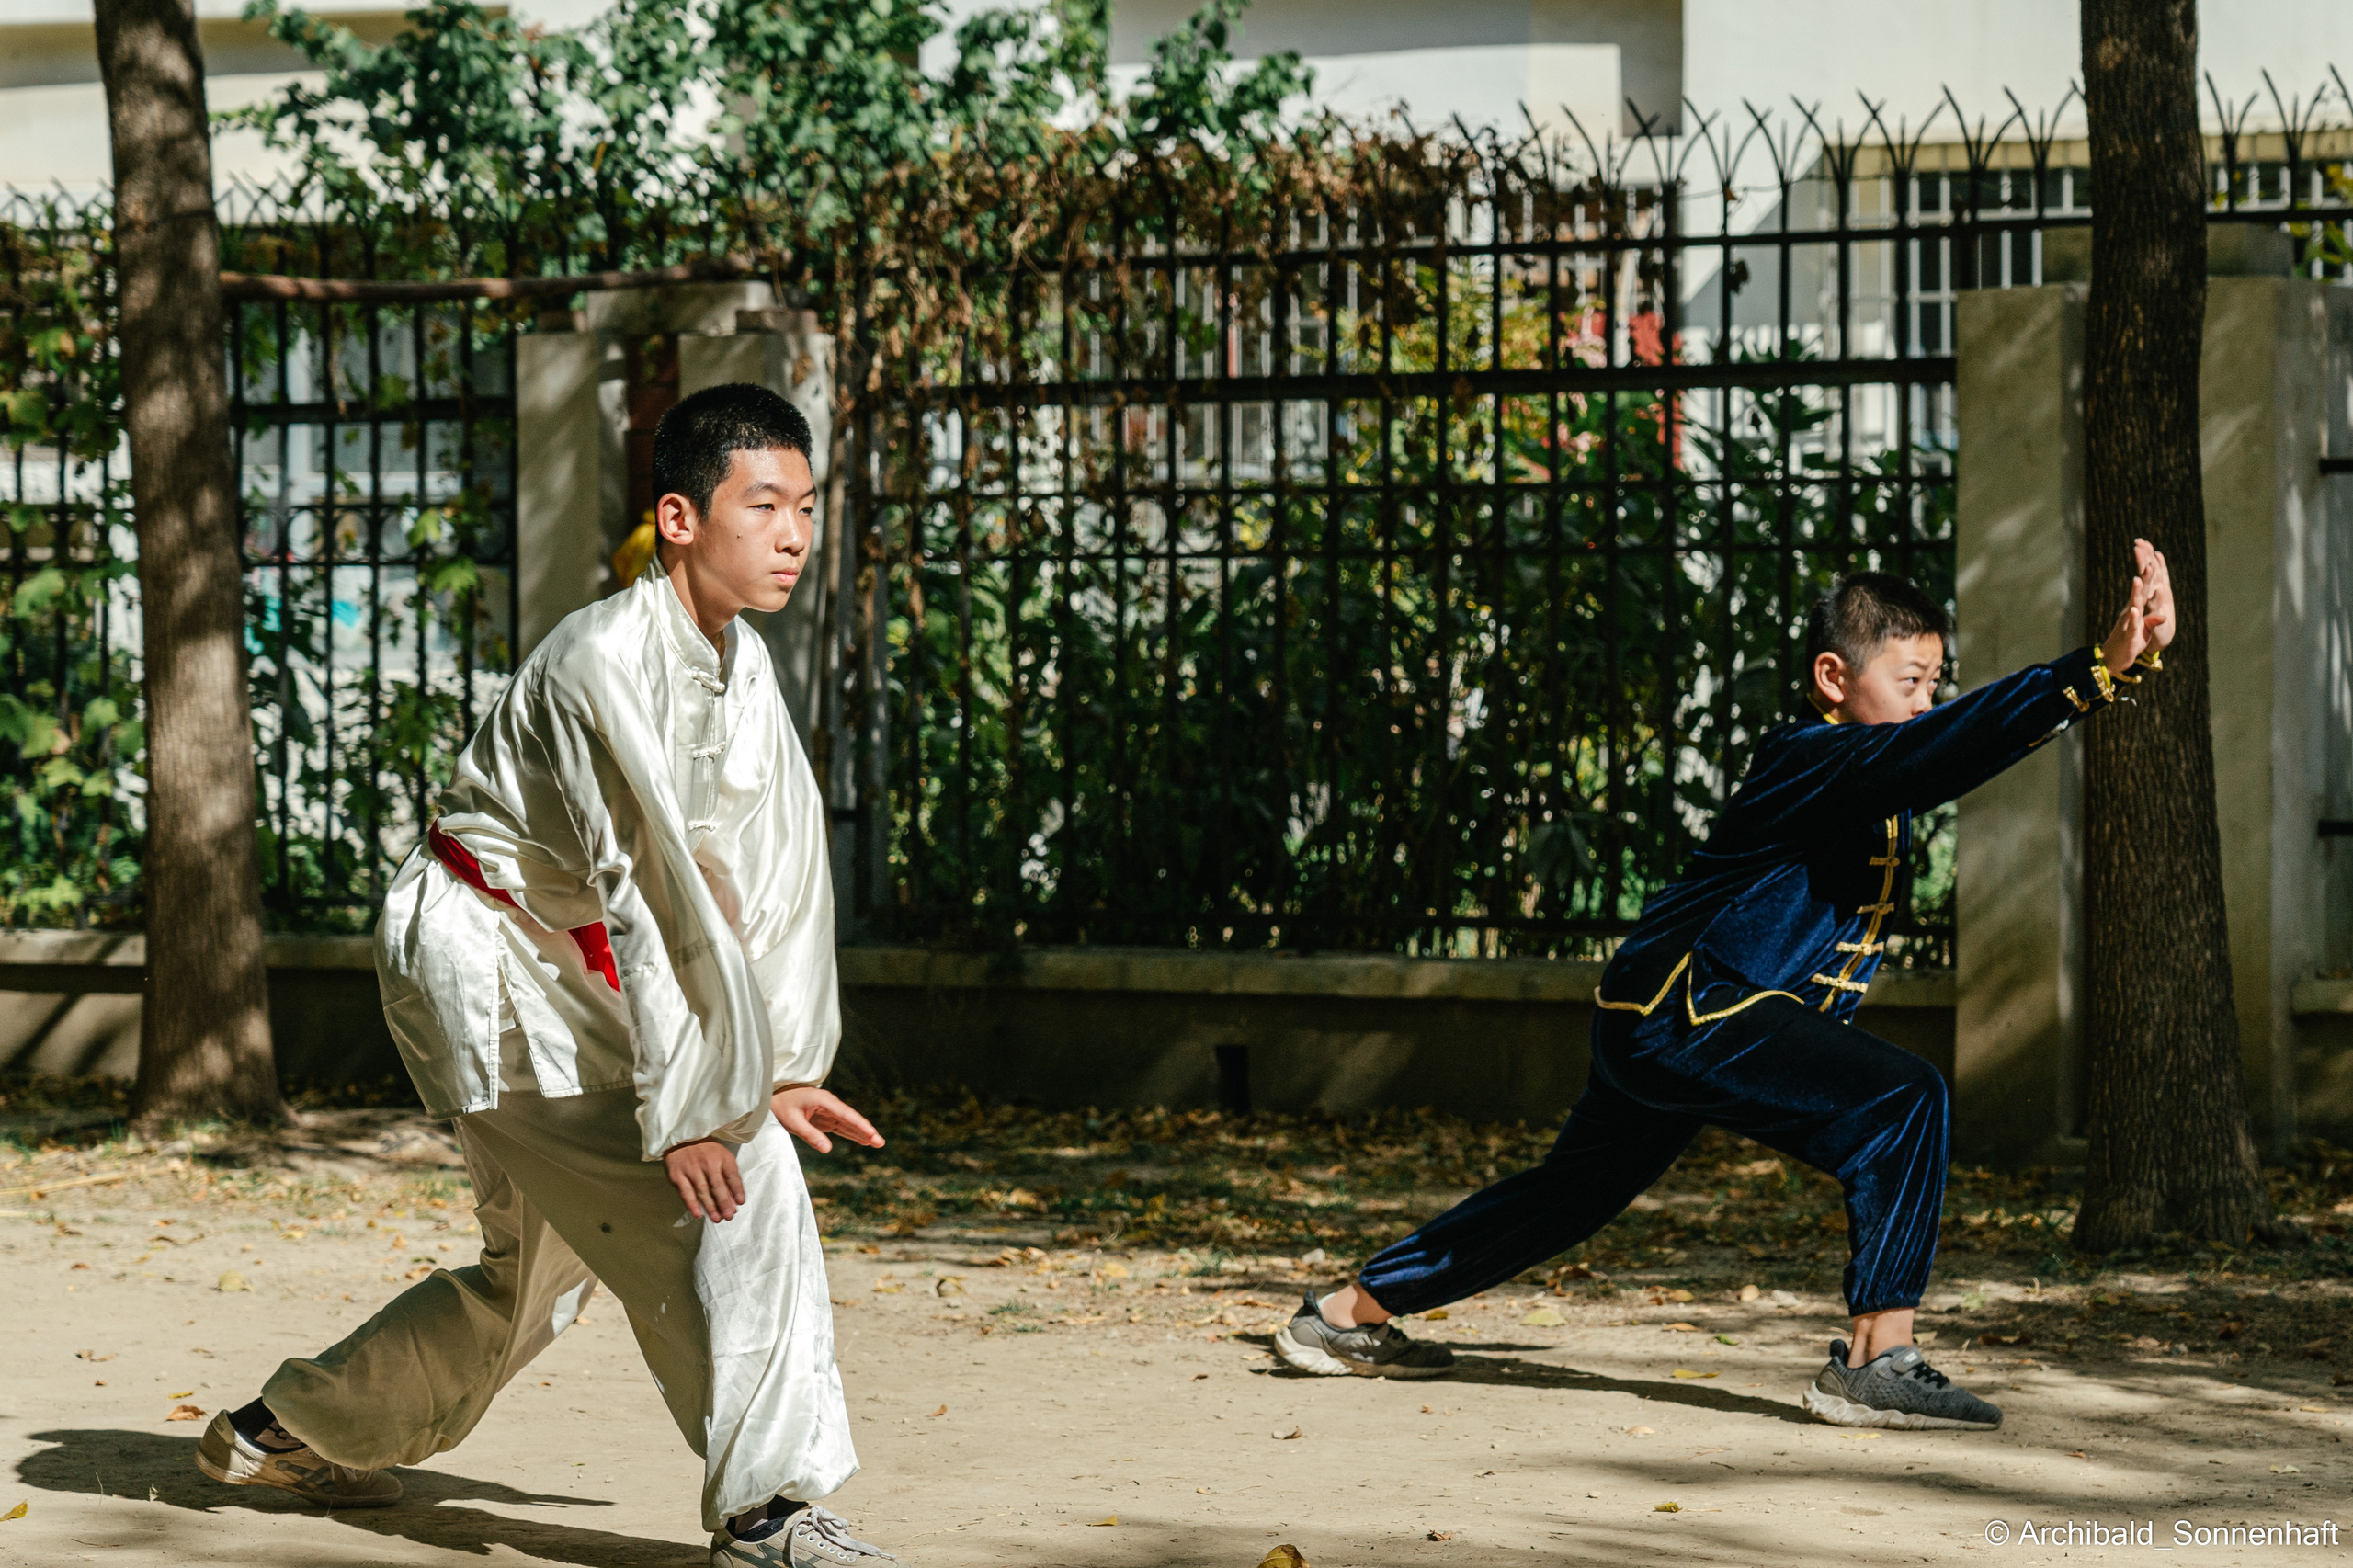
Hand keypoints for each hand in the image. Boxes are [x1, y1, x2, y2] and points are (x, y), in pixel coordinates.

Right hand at [664, 1138, 744, 1221]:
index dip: (737, 1190)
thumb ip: (729, 1178)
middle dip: (724, 1203)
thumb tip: (735, 1202)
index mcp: (722, 1157)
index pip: (732, 1175)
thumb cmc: (706, 1151)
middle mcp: (707, 1162)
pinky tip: (698, 1214)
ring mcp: (691, 1168)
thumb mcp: (722, 1158)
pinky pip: (686, 1192)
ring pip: (702, 1191)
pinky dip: (692, 1204)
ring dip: (710, 1207)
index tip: (740, 1203)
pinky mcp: (677, 1175)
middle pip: (717, 1185)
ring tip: (717, 1219)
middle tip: (729, 1216)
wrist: (682, 1138)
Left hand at [772, 1086, 884, 1154]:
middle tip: (880, 1143)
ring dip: (861, 1133)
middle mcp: (829, 1104)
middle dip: (866, 1131)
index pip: (846, 1115)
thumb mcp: (792, 1121)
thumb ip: (810, 1135)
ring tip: (876, 1143)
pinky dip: (851, 1134)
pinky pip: (841, 1127)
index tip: (872, 1134)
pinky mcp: (823, 1118)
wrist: (770, 1096)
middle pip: (851, 1119)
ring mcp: (827, 1111)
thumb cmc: (780, 1106)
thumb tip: (828, 1150)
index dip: (861, 1126)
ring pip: (848, 1123)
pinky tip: (862, 1140)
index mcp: (824, 1100)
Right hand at [2098, 537, 2174, 672]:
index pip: (2146, 586)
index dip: (2149, 571)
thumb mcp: (2144, 630)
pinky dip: (2133, 618)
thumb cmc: (2131, 642)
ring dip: (2135, 592)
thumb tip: (2163, 614)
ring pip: (2134, 605)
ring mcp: (2129, 622)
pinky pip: (2131, 625)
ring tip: (2137, 578)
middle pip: (2140, 590)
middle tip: (2146, 557)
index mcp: (2137, 607)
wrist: (2114, 659)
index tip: (2151, 554)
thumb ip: (2153, 620)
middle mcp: (2132, 611)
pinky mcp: (2129, 636)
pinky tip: (2134, 609)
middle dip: (2144, 574)